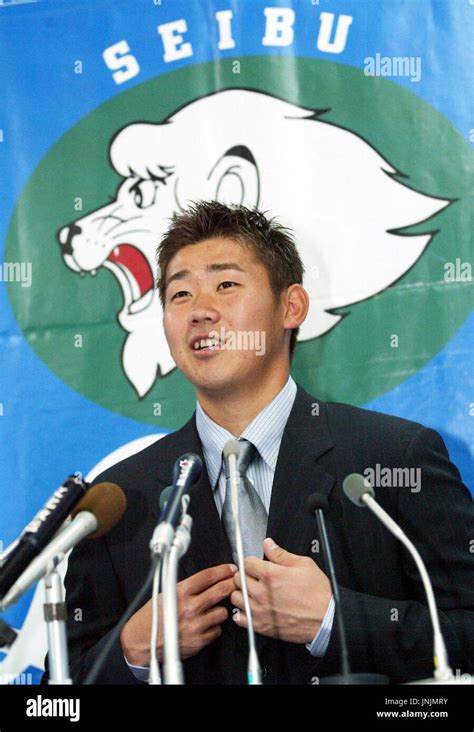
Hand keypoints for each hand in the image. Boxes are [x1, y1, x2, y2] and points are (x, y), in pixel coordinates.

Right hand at [120, 563, 236, 665]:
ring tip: (209, 610)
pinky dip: (213, 626)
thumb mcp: (166, 592)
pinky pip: (217, 630)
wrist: (142, 641)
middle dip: (231, 585)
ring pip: (222, 612)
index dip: (223, 571)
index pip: (208, 576)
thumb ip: (187, 586)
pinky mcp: (199, 641)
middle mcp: (189, 608)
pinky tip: (204, 624)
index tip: (231, 569)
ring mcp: (196, 625)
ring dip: (219, 609)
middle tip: (234, 583)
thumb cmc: (152, 617)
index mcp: (180, 592)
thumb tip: (208, 580)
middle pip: (221, 591)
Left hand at [231, 538, 331, 643]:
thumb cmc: (318, 593)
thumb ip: (281, 554)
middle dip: (245, 575)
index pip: (246, 562)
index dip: (252, 561)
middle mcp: (261, 593)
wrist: (326, 619)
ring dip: (242, 593)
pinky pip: (239, 618)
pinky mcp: (261, 626)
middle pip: (238, 579)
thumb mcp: (304, 565)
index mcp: (270, 575)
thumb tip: (268, 544)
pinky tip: (252, 608)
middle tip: (254, 577)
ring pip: (235, 598)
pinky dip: (242, 613)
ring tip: (252, 593)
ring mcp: (259, 610)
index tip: (256, 565)